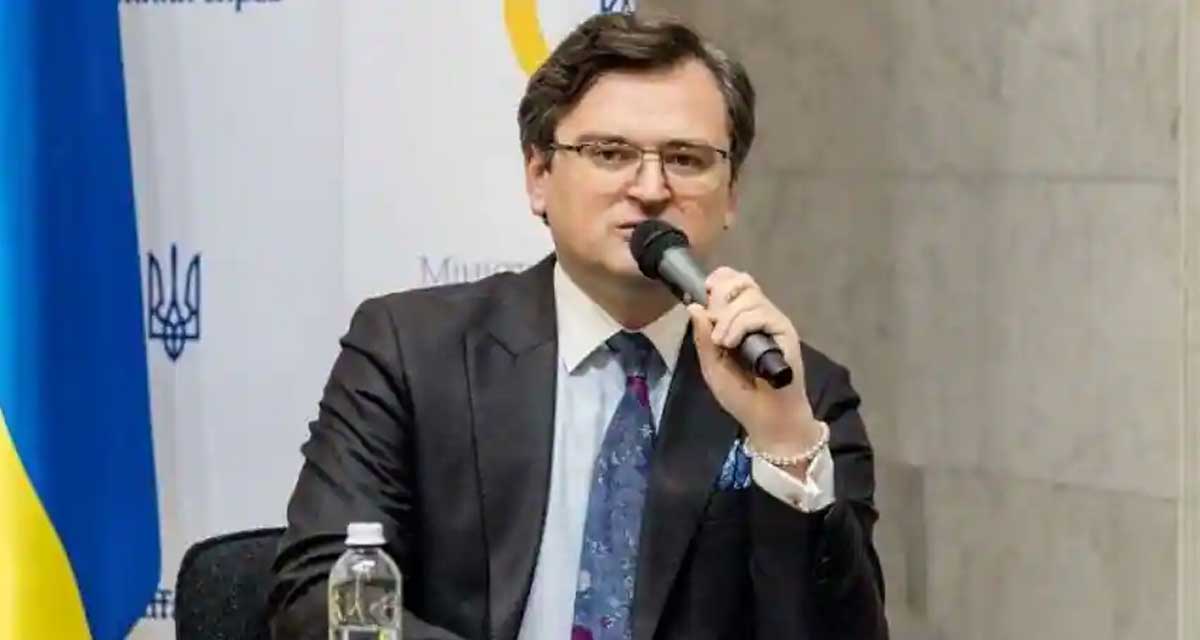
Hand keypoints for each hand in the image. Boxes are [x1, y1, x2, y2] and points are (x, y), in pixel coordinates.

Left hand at [687, 267, 822, 459]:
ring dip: (728, 317)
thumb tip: (694, 306)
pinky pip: (760, 314)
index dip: (721, 278)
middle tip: (714, 323)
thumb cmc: (741, 396)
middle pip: (743, 282)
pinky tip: (730, 343)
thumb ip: (703, 338)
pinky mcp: (785, 332)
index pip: (735, 283)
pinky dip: (740, 325)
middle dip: (721, 296)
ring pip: (750, 297)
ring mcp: (773, 323)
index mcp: (742, 320)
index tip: (707, 289)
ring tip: (721, 342)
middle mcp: (759, 317)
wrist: (766, 419)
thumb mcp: (712, 366)